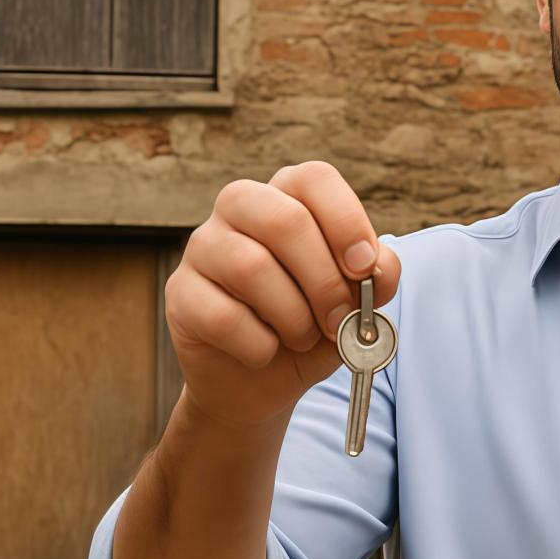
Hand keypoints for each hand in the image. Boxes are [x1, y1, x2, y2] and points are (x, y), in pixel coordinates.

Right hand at [164, 162, 401, 428]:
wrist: (261, 379)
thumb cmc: (312, 325)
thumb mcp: (356, 302)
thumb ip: (375, 278)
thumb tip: (379, 267)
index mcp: (288, 195)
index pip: (314, 178)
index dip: (345, 220)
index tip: (364, 267)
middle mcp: (241, 207)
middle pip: (284, 221)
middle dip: (324, 280)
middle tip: (339, 320)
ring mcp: (203, 246)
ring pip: (250, 267)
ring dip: (293, 316)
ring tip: (302, 337)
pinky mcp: (180, 292)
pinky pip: (223, 315)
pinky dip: (258, 345)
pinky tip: (264, 351)